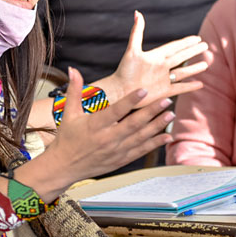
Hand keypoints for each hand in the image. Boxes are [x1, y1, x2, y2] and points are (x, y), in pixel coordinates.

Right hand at [37, 67, 174, 191]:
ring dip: (157, 126)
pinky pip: (141, 151)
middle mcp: (107, 139)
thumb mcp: (69, 113)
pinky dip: (155, 144)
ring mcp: (116, 151)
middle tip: (167, 100)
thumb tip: (74, 69)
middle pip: (133, 124)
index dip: (130, 100)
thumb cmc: (67, 138)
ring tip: (170, 114)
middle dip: (152, 112)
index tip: (144, 90)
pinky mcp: (121, 160)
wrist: (65, 166)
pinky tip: (167, 136)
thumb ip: (75, 91)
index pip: (115, 111)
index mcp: (95, 125)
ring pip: (140, 137)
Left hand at [100, 11, 207, 106]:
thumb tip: (137, 12)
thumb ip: (137, 32)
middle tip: (205, 46)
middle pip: (182, 57)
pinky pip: (180, 88)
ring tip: (206, 64)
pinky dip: (190, 86)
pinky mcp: (164, 91)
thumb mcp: (132, 50)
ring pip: (183, 72)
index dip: (186, 42)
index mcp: (156, 56)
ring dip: (194, 68)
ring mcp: (163, 79)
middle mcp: (162, 66)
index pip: (175, 47)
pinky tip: (200, 84)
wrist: (120, 91)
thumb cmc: (124, 71)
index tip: (197, 38)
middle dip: (193, 51)